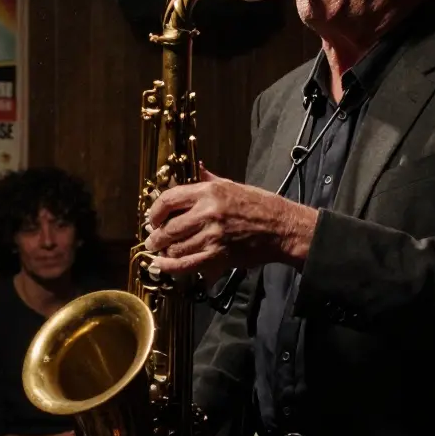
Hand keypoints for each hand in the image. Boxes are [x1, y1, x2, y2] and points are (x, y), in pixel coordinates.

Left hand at [144, 165, 315, 275]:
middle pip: (169, 228)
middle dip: (156, 237)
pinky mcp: (219, 255)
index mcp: (209, 191)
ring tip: (161, 253)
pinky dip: (171, 267)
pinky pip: (187, 264)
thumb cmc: (259, 205)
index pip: (169, 200)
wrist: (282, 227)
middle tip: (152, 240)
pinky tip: (162, 266)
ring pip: (176, 248)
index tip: (152, 219)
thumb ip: (208, 179)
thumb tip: (196, 168)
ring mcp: (212, 235)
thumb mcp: (231, 185)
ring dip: (164, 253)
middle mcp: (207, 212)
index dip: (155, 212)